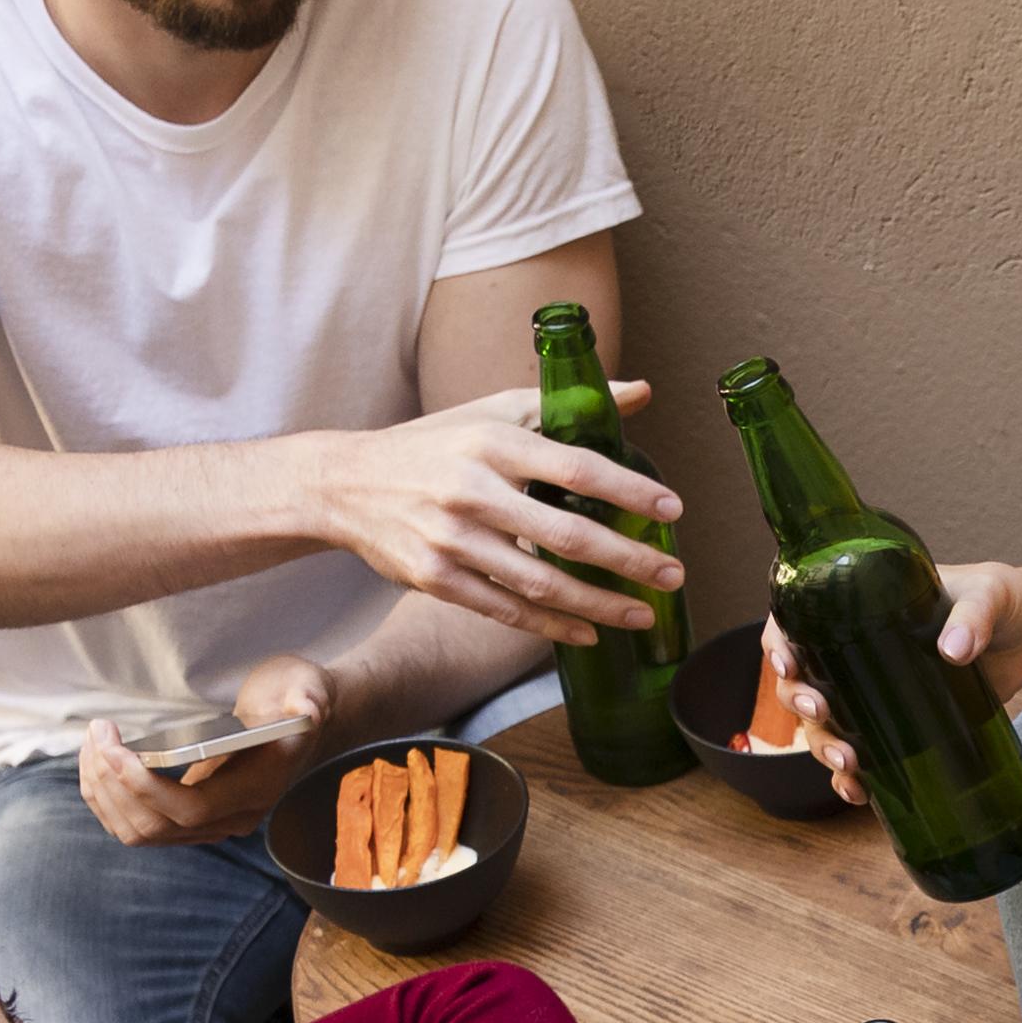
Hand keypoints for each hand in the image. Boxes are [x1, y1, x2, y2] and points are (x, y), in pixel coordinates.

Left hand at [78, 652, 336, 847]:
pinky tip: (99, 759)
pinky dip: (106, 797)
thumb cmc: (294, 700)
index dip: (143, 785)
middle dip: (112, 782)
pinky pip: (134, 824)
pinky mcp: (185, 819)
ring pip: (138, 831)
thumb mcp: (307, 687)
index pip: (190, 810)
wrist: (295, 723)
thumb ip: (309, 698)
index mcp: (255, 791)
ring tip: (95, 741)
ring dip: (102, 791)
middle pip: (154, 826)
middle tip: (98, 733)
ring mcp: (207, 825)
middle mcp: (230, 819)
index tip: (113, 747)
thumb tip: (306, 710)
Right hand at [289, 382, 690, 647]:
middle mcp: (473, 490)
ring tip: (643, 613)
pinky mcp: (435, 579)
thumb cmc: (435, 443)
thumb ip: (565, 404)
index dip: (630, 490)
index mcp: (493, 442)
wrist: (348, 484)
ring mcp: (452, 539)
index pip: (577, 466)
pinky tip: (588, 631)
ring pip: (540, 582)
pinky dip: (550, 625)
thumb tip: (641, 391)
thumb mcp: (493, 410)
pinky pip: (505, 609)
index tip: (672, 510)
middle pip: (567, 534)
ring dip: (599, 604)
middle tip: (673, 574)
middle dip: (629, 560)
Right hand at [768, 555, 1021, 804]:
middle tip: (821, 714)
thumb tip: (955, 650)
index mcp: (860, 607)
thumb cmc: (1005, 602)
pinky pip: (862, 757)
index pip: (795, 621)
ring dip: (824, 749)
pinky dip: (853, 779)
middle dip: (800, 705)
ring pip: (824, 727)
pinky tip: (860, 795)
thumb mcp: (992, 597)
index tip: (787, 664)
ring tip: (849, 765)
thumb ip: (976, 614)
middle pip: (801, 682)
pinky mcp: (901, 727)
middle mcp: (856, 652)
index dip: (777, 643)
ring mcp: (875, 694)